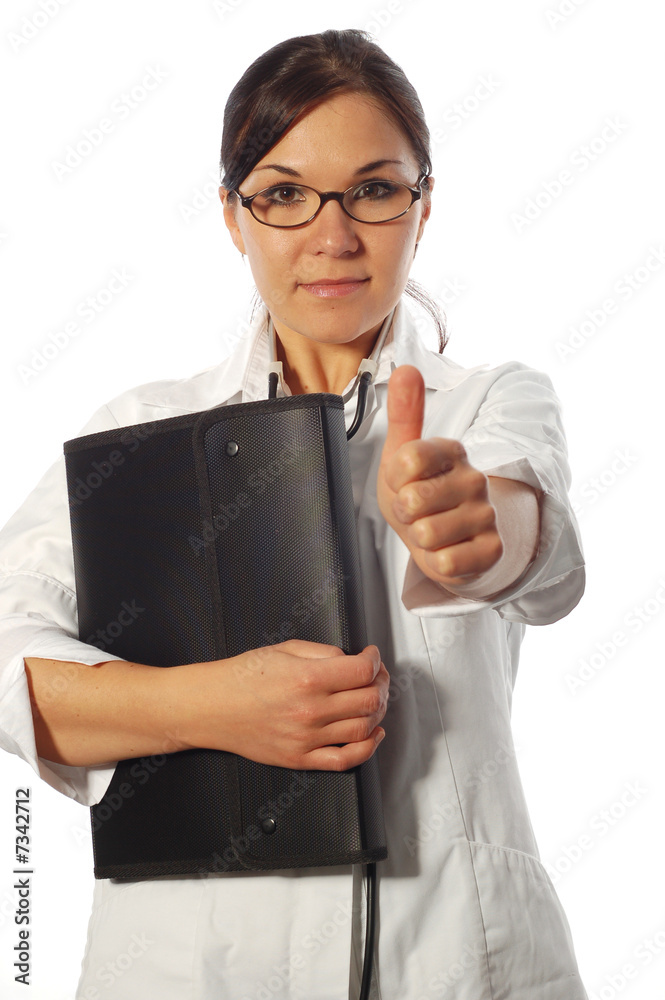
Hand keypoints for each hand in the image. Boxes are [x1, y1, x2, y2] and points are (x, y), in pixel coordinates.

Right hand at [177, 640, 388, 770]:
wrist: (211, 706)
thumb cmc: (242, 677)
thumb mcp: (285, 649)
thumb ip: (324, 653)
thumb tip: (351, 661)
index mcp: (308, 678)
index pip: (363, 670)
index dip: (375, 660)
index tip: (372, 656)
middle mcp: (311, 710)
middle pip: (370, 699)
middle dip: (381, 683)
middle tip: (376, 676)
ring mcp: (307, 738)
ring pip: (365, 728)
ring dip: (378, 712)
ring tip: (373, 699)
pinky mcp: (301, 758)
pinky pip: (346, 760)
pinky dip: (368, 747)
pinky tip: (373, 734)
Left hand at [377, 365, 503, 588]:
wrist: (443, 540)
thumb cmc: (420, 494)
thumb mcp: (401, 455)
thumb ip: (404, 413)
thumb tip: (407, 368)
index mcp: (451, 450)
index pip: (407, 458)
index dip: (395, 479)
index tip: (403, 481)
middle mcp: (474, 478)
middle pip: (413, 500)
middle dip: (404, 513)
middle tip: (416, 511)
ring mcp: (485, 514)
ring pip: (427, 534)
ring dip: (419, 539)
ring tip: (430, 529)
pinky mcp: (491, 549)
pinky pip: (446, 563)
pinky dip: (436, 562)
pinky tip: (447, 550)